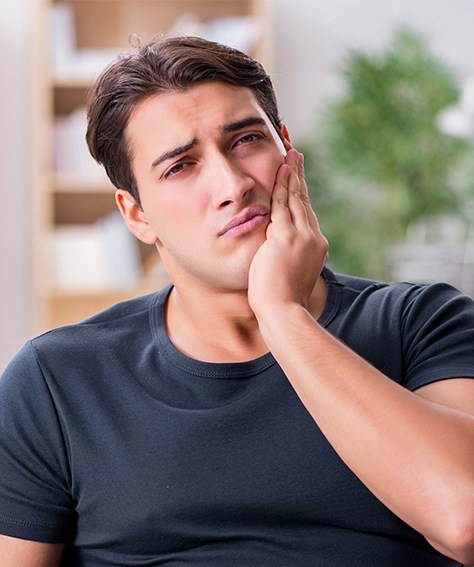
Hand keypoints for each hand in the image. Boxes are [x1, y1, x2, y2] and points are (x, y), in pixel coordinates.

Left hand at [248, 148, 327, 317]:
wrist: (283, 311)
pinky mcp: (286, 236)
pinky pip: (283, 203)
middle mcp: (313, 237)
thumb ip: (291, 259)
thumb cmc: (282, 301)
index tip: (298, 178)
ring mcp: (302, 236)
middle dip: (299, 176)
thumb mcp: (292, 275)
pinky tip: (282, 168)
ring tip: (291, 153)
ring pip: (296, 198)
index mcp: (316, 247)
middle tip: (296, 155)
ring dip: (292, 174)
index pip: (307, 214)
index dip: (302, 194)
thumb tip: (283, 254)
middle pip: (304, 201)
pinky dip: (282, 184)